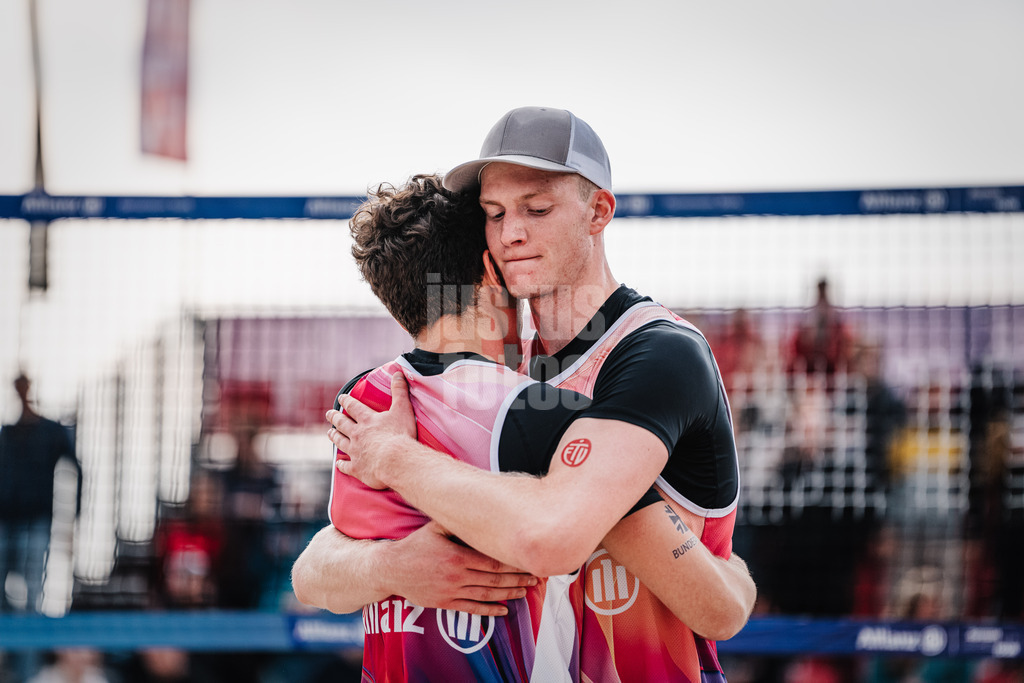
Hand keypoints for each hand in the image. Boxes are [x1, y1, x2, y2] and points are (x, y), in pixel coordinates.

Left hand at [328, 371, 417, 488]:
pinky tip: (338, 464)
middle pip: (342, 424)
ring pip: (340, 442)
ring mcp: (355, 452)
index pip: (353, 407)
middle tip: (329, 414)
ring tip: (330, 433)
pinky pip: (346, 466)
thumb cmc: (400, 435)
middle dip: (335, 418)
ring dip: (335, 437)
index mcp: (367, 420)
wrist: (395, 460)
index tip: (341, 398)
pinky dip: (341, 465)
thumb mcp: (402, 409)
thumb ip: (400, 391)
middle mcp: (357, 434)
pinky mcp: (357, 468)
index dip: (347, 401)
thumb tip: (398, 373)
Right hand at [383, 522, 538, 615]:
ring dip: (508, 594)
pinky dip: (488, 611)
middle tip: (536, 578)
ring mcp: (451, 592)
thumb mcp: (434, 528)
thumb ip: (456, 522)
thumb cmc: (415, 545)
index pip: (493, 562)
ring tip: (525, 592)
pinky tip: (503, 611)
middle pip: (494, 580)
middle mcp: (456, 576)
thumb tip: (479, 509)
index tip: (529, 562)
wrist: (391, 569)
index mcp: (457, 556)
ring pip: (486, 595)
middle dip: (518, 579)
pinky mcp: (444, 603)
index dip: (514, 564)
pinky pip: (470, 609)